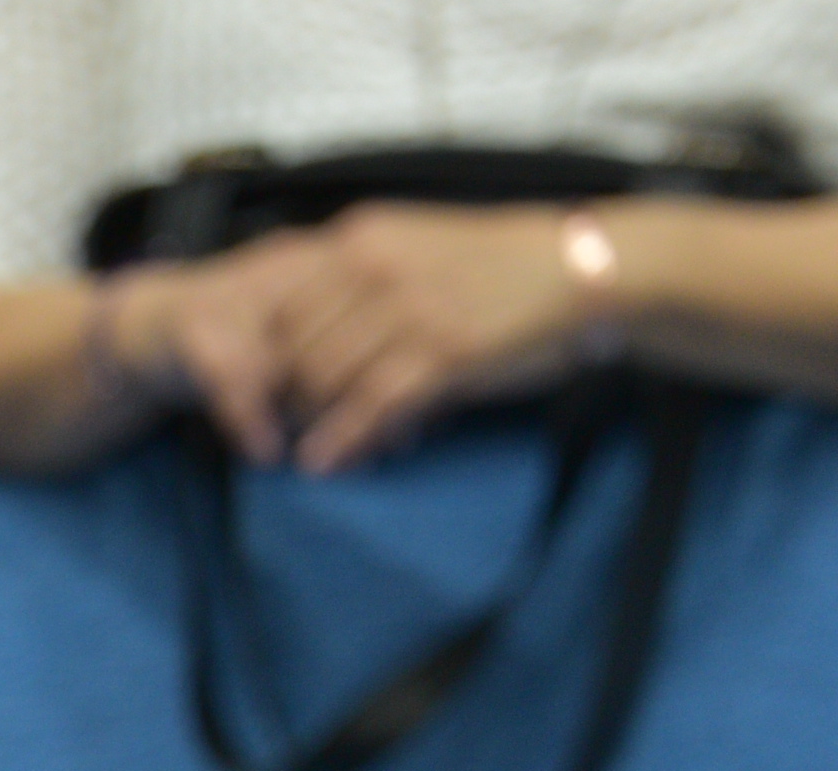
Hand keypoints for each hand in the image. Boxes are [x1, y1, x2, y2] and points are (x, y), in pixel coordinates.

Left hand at [118, 207, 604, 472]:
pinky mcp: (443, 352)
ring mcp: (409, 310)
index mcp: (363, 239)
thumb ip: (362, 280)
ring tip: (304, 451)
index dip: (262, 356)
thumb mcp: (418, 248)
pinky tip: (326, 463)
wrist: (578, 269)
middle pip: (293, 348)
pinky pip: (371, 407)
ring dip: (311, 424)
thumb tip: (313, 334)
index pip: (280, 303)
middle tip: (276, 432)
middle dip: (282, 397)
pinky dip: (342, 441)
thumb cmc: (499, 266)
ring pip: (326, 380)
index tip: (259, 391)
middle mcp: (376, 269)